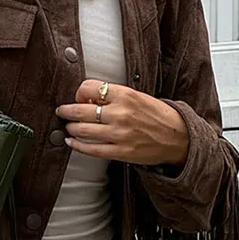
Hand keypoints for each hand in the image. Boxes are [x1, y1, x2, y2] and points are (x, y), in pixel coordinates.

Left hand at [56, 80, 189, 167]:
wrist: (176, 137)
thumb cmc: (157, 115)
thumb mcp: (137, 97)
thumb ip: (113, 97)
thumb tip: (87, 99)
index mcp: (125, 95)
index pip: (89, 88)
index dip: (79, 92)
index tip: (79, 97)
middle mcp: (120, 114)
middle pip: (81, 110)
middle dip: (67, 111)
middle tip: (62, 111)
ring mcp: (119, 134)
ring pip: (82, 130)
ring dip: (71, 128)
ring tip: (69, 126)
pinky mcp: (120, 151)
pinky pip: (91, 149)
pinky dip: (77, 145)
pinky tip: (71, 142)